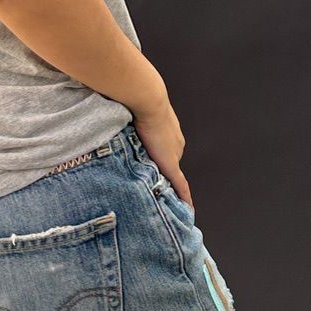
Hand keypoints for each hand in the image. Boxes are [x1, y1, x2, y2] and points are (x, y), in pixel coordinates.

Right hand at [132, 99, 194, 218]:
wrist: (149, 102)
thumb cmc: (140, 102)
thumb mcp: (136, 112)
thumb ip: (133, 122)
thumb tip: (122, 119)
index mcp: (170, 133)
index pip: (166, 151)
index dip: (161, 159)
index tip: (156, 167)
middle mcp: (176, 144)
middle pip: (169, 163)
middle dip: (163, 172)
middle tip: (154, 183)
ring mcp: (175, 155)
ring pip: (172, 174)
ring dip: (168, 183)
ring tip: (165, 198)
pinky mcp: (172, 165)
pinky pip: (181, 185)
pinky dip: (184, 197)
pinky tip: (187, 208)